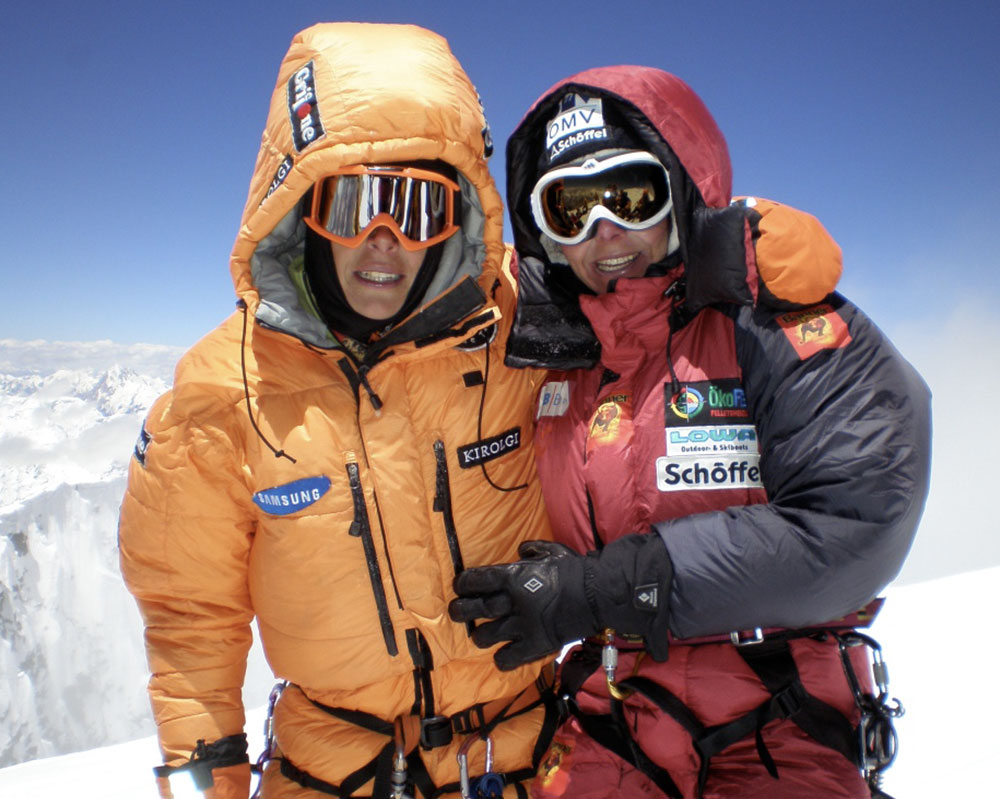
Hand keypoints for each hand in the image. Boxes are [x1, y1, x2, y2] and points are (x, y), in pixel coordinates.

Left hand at [450, 534, 672, 669]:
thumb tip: (521, 549)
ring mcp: (522, 626)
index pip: (476, 580)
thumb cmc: (576, 571)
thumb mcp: (554, 551)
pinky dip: (501, 658)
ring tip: (481, 634)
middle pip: (474, 609)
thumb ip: (534, 549)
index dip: (464, 584)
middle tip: (457, 611)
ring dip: (480, 636)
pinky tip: (504, 654)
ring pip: (485, 636)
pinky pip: (506, 659)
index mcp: (514, 576)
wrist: (599, 595)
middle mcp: (513, 602)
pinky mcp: (534, 646)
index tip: (461, 586)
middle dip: (460, 611)